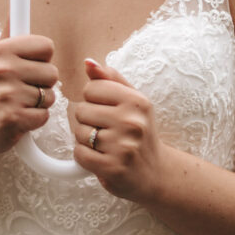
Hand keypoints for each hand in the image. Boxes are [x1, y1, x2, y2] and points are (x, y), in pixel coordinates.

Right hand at [0, 26, 57, 165]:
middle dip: (42, 84)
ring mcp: (6, 94)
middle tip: (20, 90)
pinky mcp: (12, 118)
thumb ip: (9, 31)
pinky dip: (35, 121)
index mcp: (0, 50)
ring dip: (38, 104)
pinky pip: (44, 116)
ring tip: (17, 104)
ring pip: (50, 96)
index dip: (41, 59)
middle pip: (52, 72)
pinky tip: (18, 119)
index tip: (27, 67)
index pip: (46, 45)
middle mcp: (1, 68)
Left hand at [72, 58, 163, 201]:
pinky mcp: (112, 167)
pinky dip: (84, 156)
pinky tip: (99, 157)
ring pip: (79, 133)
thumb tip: (88, 62)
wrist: (155, 173)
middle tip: (106, 131)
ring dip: (85, 140)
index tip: (107, 111)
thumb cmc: (139, 132)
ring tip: (104, 144)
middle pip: (81, 110)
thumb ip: (110, 79)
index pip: (91, 88)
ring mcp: (123, 146)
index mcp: (136, 101)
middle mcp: (132, 122)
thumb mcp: (132, 101)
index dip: (93, 100)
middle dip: (88, 121)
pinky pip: (79, 154)